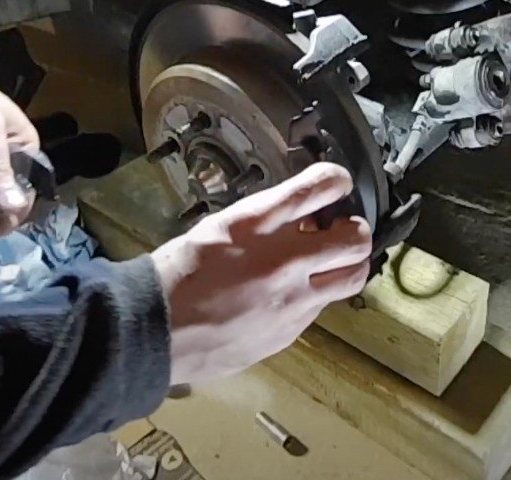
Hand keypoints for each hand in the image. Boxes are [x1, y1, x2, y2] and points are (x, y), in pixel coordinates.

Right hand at [152, 162, 371, 383]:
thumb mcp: (222, 225)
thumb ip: (268, 217)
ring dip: (348, 263)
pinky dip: (318, 294)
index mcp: (258, 224)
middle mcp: (283, 261)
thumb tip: (305, 213)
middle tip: (340, 230)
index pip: (320, 186)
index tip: (337, 185)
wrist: (156, 330)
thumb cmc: (182, 272)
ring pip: (353, 276)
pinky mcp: (291, 331)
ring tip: (327, 262)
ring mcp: (292, 300)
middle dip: (354, 229)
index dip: (337, 180)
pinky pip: (323, 306)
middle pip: (355, 238)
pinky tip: (294, 292)